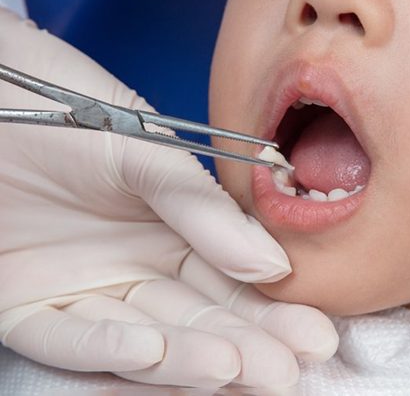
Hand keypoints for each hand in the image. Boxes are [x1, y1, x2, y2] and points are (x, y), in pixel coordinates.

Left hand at [0, 9, 337, 387]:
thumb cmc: (66, 108)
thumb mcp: (144, 150)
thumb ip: (204, 210)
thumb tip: (273, 265)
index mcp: (173, 229)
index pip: (232, 280)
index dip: (272, 310)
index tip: (312, 333)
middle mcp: (136, 267)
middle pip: (197, 319)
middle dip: (244, 347)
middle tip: (283, 372)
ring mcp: (85, 289)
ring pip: (144, 341)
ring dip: (188, 360)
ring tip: (234, 369)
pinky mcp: (27, 305)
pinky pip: (67, 339)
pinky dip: (106, 349)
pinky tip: (150, 352)